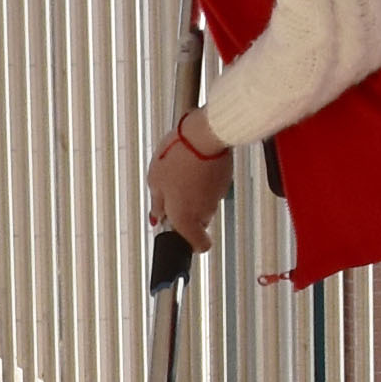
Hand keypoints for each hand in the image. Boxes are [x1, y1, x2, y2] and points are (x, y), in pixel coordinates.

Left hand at [144, 123, 226, 245]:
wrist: (203, 135)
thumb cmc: (177, 158)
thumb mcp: (155, 181)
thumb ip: (157, 204)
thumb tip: (157, 215)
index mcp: (185, 219)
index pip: (198, 246)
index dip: (190, 243)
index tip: (179, 234)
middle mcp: (204, 212)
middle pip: (199, 222)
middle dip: (187, 212)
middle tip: (172, 193)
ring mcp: (217, 197)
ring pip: (205, 204)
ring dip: (194, 194)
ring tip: (181, 173)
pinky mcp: (225, 181)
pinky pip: (212, 188)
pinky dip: (204, 181)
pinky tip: (194, 166)